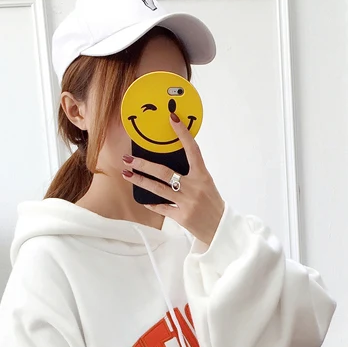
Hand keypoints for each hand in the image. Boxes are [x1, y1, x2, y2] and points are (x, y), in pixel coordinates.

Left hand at [121, 113, 224, 245]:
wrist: (220, 228)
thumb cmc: (212, 204)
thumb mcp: (206, 184)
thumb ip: (191, 174)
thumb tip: (170, 163)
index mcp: (203, 176)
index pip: (192, 150)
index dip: (182, 133)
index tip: (172, 118)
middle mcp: (194, 187)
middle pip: (164, 172)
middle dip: (144, 165)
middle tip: (129, 159)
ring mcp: (187, 202)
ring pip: (158, 189)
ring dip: (140, 181)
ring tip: (127, 174)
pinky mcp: (181, 216)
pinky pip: (162, 208)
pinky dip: (152, 203)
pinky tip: (143, 199)